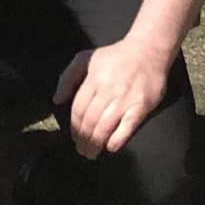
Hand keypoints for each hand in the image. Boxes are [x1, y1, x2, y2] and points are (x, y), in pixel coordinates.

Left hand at [52, 37, 171, 157]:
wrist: (148, 51)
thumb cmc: (114, 56)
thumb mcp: (85, 59)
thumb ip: (68, 78)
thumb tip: (57, 100)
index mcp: (93, 80)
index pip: (78, 110)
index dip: (74, 127)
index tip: (73, 138)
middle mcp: (108, 90)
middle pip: (90, 120)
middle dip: (83, 138)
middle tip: (81, 150)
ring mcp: (125, 99)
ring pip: (105, 126)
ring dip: (96, 143)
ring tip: (92, 152)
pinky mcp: (142, 106)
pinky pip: (128, 127)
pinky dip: (118, 139)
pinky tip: (111, 147)